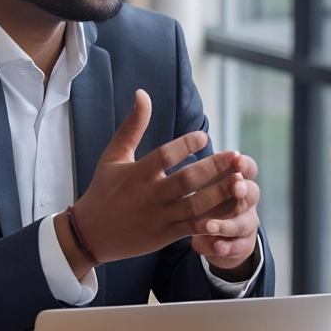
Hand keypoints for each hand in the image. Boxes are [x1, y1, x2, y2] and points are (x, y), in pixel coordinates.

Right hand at [54, 90, 253, 272]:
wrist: (90, 234)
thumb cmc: (103, 190)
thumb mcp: (114, 156)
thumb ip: (132, 126)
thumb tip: (142, 93)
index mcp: (136, 174)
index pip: (163, 156)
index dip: (185, 145)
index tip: (205, 137)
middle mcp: (148, 196)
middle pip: (186, 181)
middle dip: (213, 168)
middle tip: (236, 156)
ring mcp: (158, 218)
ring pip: (194, 207)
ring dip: (219, 194)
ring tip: (240, 181)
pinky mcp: (164, 236)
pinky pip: (192, 229)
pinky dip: (212, 222)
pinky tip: (231, 211)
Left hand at [190, 152, 259, 276]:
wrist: (218, 238)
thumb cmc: (207, 202)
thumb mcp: (204, 184)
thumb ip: (197, 168)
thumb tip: (182, 144)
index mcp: (237, 182)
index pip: (247, 168)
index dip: (244, 164)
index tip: (235, 158)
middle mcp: (245, 202)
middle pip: (252, 192)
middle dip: (243, 188)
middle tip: (235, 186)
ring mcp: (245, 224)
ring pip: (244, 222)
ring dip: (228, 223)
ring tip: (210, 226)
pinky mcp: (241, 245)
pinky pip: (237, 246)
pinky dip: (226, 247)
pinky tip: (215, 247)